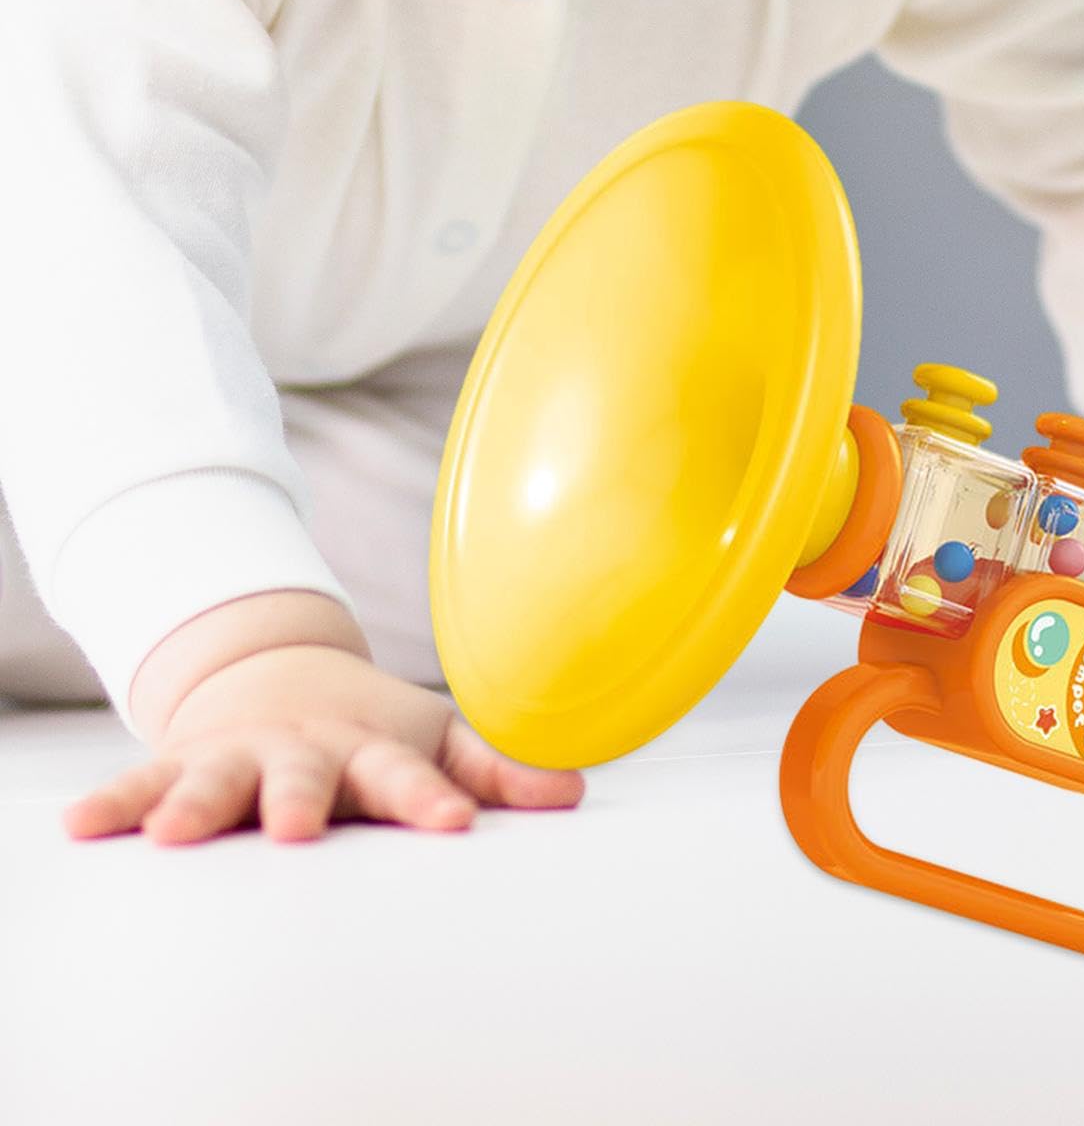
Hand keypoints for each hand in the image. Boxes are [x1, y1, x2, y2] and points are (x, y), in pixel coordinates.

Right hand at [63, 644, 583, 843]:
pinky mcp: (182, 762)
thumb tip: (575, 792)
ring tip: (174, 832)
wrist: (276, 677)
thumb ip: (493, 769)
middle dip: (300, 800)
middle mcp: (304, 753)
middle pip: (304, 778)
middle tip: (295, 827)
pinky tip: (81, 825)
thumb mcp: (430, 741)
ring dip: (197, 802)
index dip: (432, 798)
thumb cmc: (367, 733)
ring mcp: (239, 756)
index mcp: (372, 752)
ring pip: (217, 779)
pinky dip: (115, 802)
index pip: (408, 778)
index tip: (453, 824)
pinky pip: (141, 783)